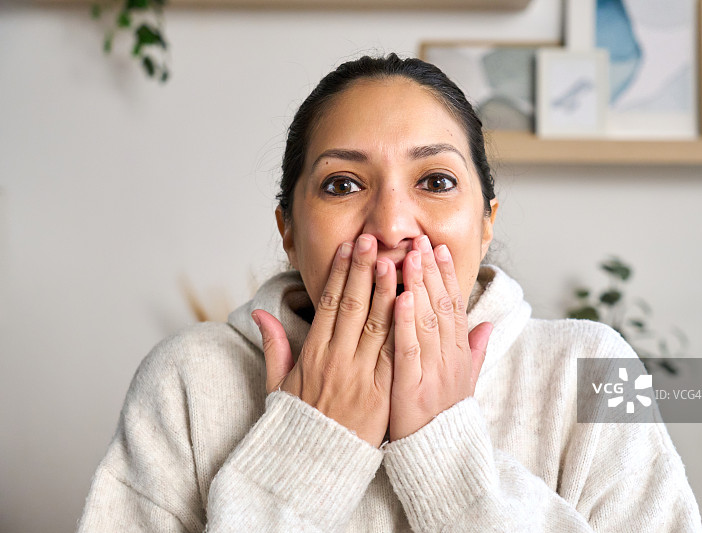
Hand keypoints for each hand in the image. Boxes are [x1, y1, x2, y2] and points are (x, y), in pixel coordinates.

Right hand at [251, 234, 395, 446]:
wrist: (315, 467)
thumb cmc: (298, 425)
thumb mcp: (277, 386)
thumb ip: (274, 347)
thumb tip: (259, 313)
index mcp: (312, 356)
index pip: (328, 304)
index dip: (339, 273)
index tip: (348, 248)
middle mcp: (336, 361)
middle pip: (352, 306)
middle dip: (364, 269)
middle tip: (374, 239)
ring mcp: (360, 377)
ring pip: (376, 324)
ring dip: (387, 289)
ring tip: (396, 259)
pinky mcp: (382, 394)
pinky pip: (395, 354)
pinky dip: (403, 327)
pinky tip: (412, 303)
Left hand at [389, 235, 492, 441]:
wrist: (440, 459)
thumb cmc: (446, 418)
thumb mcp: (466, 382)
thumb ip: (475, 351)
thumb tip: (487, 325)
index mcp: (459, 355)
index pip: (454, 306)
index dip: (446, 276)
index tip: (438, 249)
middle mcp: (449, 359)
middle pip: (442, 306)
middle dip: (431, 271)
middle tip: (421, 240)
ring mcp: (432, 372)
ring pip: (427, 321)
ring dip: (418, 286)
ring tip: (409, 256)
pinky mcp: (412, 388)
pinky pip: (409, 350)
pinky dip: (406, 323)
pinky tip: (400, 298)